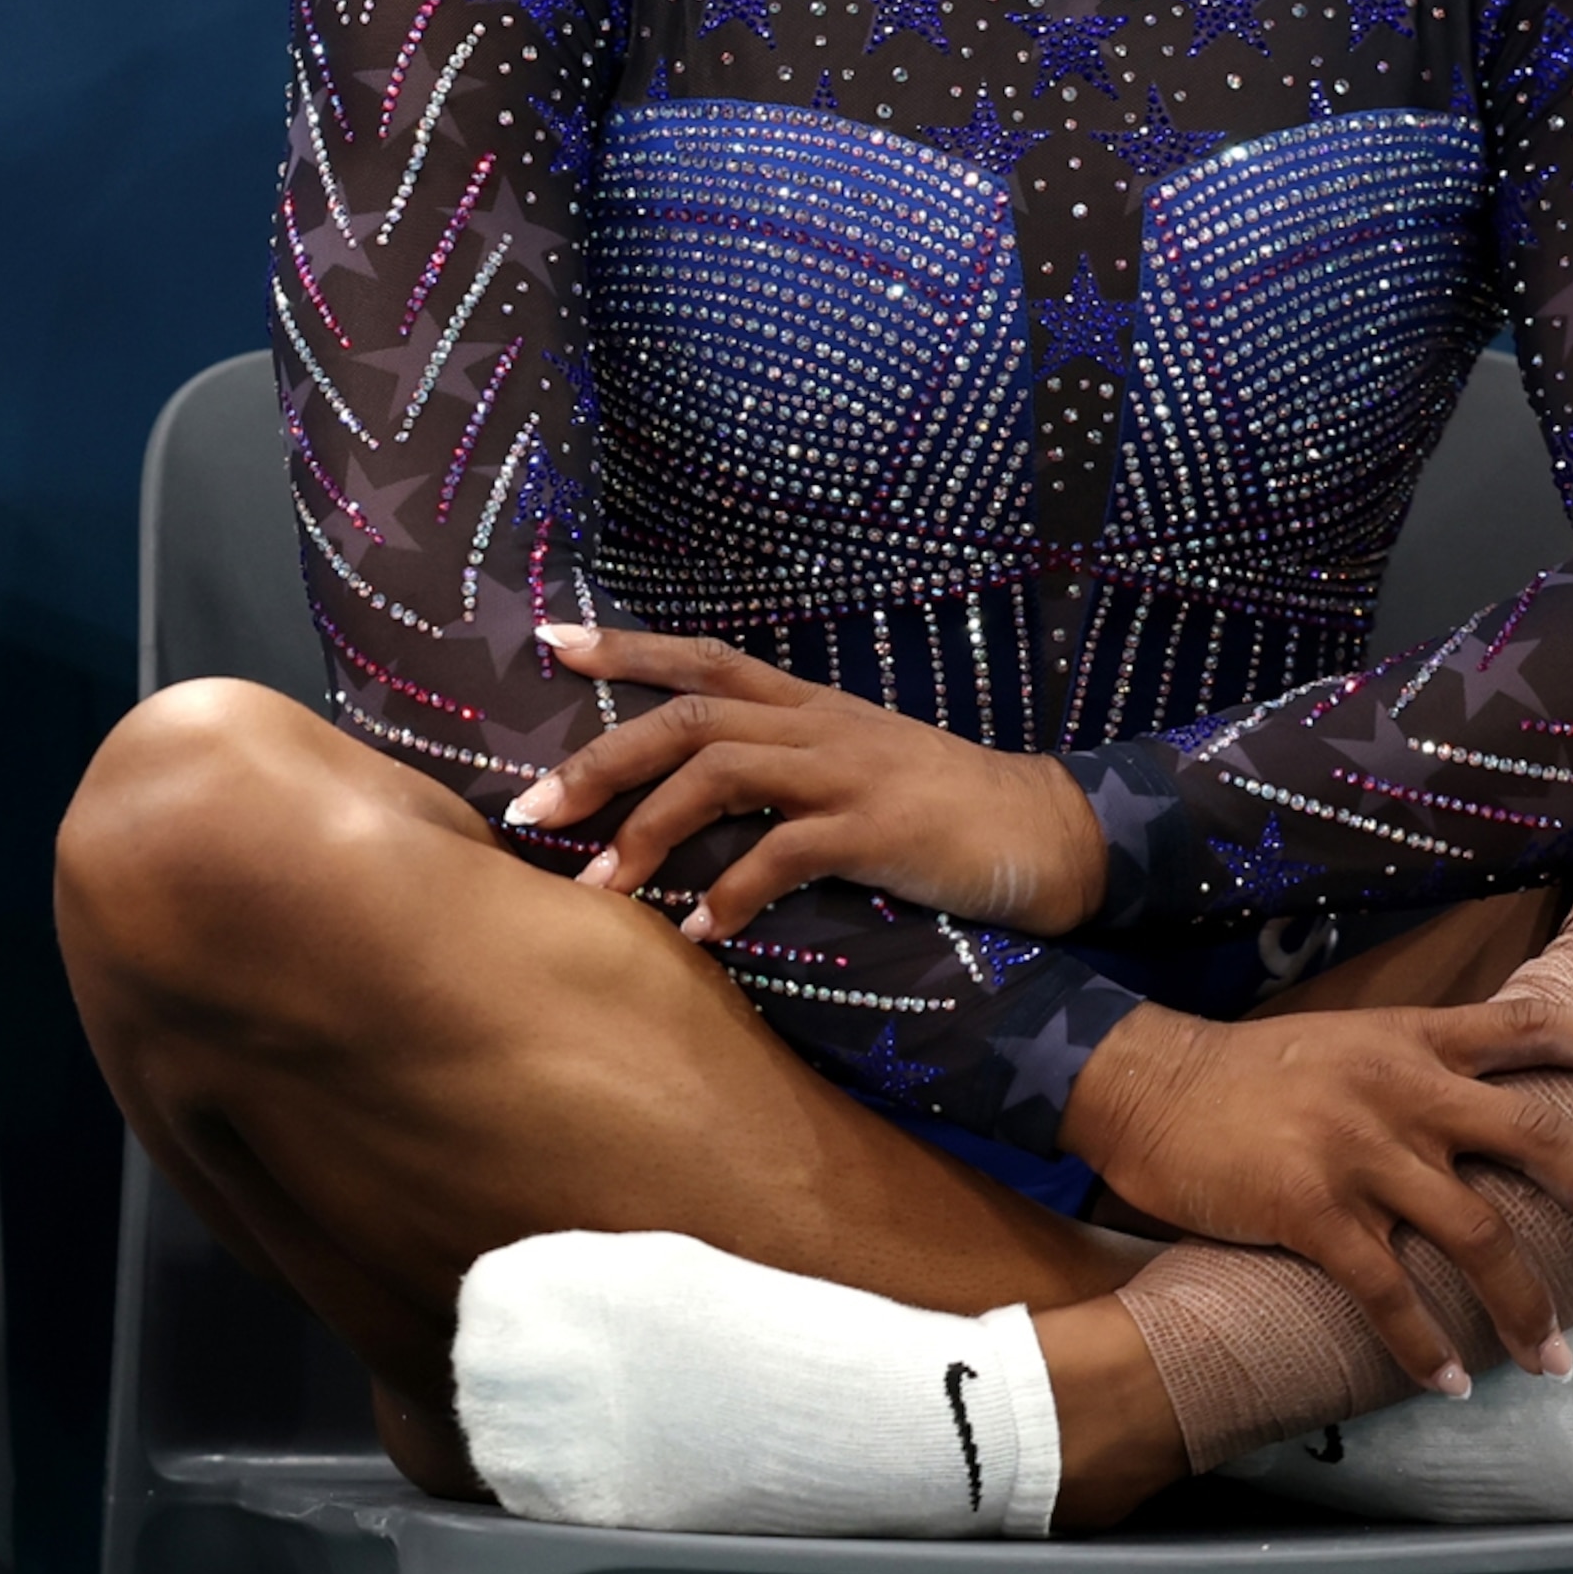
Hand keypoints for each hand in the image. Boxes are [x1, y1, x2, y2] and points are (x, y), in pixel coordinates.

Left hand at [510, 623, 1106, 937]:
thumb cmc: (938, 808)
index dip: (627, 647)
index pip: (705, 657)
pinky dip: (731, 892)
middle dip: (602, 759)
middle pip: (690, 716)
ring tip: (601, 889)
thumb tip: (694, 798)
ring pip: (722, 773)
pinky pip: (784, 852)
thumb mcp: (855, 764)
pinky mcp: (875, 828)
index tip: (551, 640)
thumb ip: (784, 767)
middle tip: (531, 809)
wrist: (1040, 830)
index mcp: (809, 705)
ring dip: (650, 830)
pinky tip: (700, 933)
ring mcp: (847, 772)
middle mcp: (818, 725)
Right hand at [1062, 996, 1572, 1387]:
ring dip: (1525, 1308)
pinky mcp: (1310, 1204)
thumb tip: (1494, 1110)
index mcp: (1417, 1038)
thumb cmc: (1253, 1073)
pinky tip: (1452, 1382)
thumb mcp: (1351, 1044)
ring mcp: (1361, 1145)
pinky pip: (1390, 1290)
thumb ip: (1422, 1067)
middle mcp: (1405, 1085)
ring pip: (1478, 1232)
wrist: (1148, 1082)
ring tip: (1552, 1364)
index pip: (1535, 1026)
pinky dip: (1428, 1345)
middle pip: (1539, 1137)